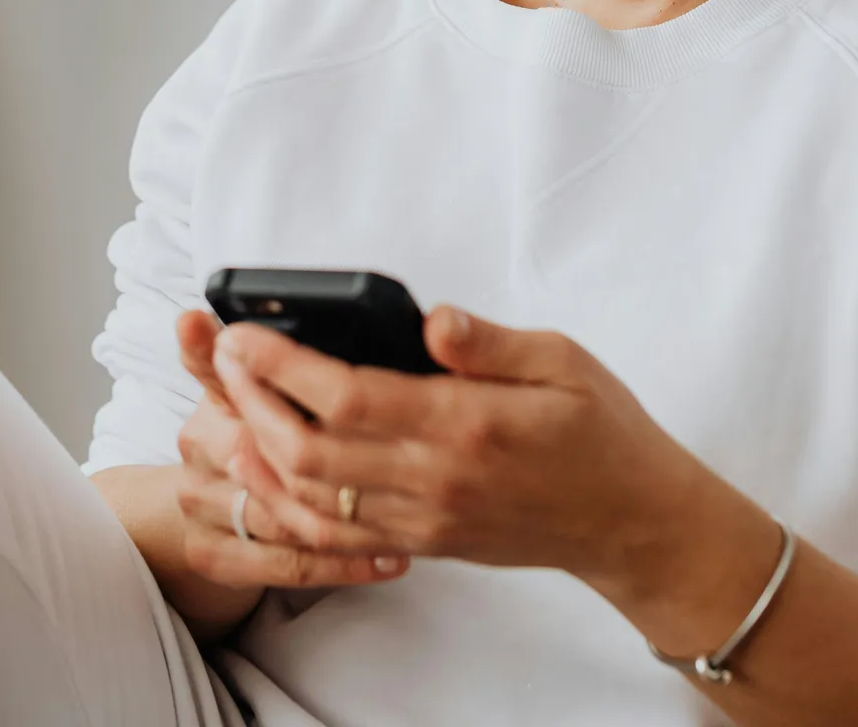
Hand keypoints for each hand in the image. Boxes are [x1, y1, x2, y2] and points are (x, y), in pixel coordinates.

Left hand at [210, 305, 742, 596]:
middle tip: (225, 356)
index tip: (244, 332)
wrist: (632, 523)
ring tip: (234, 401)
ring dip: (260, 450)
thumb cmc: (602, 433)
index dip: (282, 364)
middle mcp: (436, 479)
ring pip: (313, 496)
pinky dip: (291, 499)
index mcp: (466, 425)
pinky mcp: (426, 540)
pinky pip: (339, 530)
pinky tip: (270, 464)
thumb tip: (432, 318)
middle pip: (310, 449)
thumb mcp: (562, 361)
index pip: (347, 395)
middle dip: (252, 401)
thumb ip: (489, 341)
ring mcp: (426, 518)